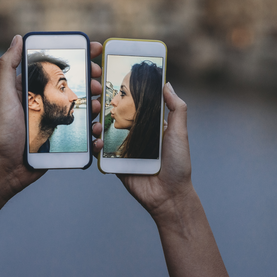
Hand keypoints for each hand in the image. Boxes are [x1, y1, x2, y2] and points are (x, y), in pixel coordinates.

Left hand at [0, 36, 103, 196]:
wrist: (2, 168)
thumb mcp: (2, 94)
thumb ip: (8, 65)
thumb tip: (18, 39)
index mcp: (32, 89)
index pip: (57, 67)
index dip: (78, 57)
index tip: (95, 50)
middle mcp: (45, 102)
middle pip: (75, 86)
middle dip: (91, 82)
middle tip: (97, 84)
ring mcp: (54, 121)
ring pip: (83, 109)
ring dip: (95, 106)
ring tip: (97, 108)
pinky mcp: (61, 141)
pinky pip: (82, 135)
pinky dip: (93, 135)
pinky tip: (95, 135)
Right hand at [92, 83, 193, 219]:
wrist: (169, 196)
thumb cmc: (178, 165)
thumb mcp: (180, 133)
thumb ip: (177, 108)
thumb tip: (167, 84)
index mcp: (151, 126)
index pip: (136, 105)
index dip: (126, 94)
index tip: (113, 80)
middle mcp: (136, 135)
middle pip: (117, 117)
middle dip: (105, 108)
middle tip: (98, 100)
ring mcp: (124, 149)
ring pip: (106, 133)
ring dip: (98, 125)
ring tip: (97, 123)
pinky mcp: (115, 163)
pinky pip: (102, 152)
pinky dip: (97, 145)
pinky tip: (98, 142)